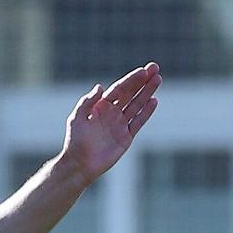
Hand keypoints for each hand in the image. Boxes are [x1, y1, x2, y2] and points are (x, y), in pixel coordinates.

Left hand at [60, 63, 161, 182]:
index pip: (119, 89)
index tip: (143, 71)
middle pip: (130, 93)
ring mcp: (120, 124)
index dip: (130, 80)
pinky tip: (154, 101)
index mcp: (100, 106)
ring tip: (158, 79)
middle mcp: (112, 113)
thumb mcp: (77, 119)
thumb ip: (87, 102)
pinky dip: (146, 112)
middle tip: (155, 68)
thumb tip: (100, 86)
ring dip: (147, 92)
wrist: (79, 164)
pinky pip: (138, 122)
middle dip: (142, 81)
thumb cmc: (75, 141)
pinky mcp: (126, 137)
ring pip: (137, 105)